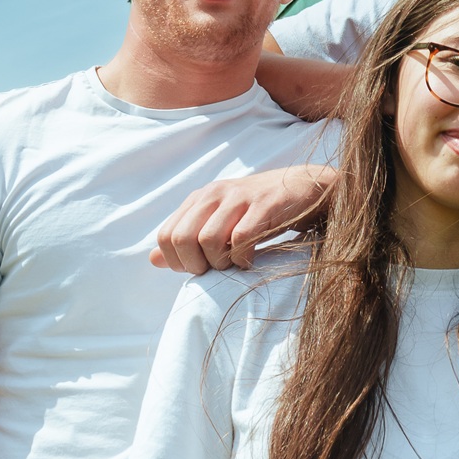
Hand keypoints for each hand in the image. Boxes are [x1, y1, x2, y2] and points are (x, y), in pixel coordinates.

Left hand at [150, 165, 337, 274]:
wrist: (305, 187)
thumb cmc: (259, 211)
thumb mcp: (219, 220)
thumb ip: (187, 238)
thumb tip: (153, 260)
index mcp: (199, 198)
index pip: (167, 235)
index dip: (177, 261)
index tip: (198, 268)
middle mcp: (214, 193)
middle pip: (182, 238)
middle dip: (195, 265)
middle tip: (215, 270)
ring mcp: (239, 198)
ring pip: (208, 240)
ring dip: (219, 263)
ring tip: (234, 264)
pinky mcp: (264, 206)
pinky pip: (240, 239)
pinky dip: (243, 258)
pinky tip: (251, 260)